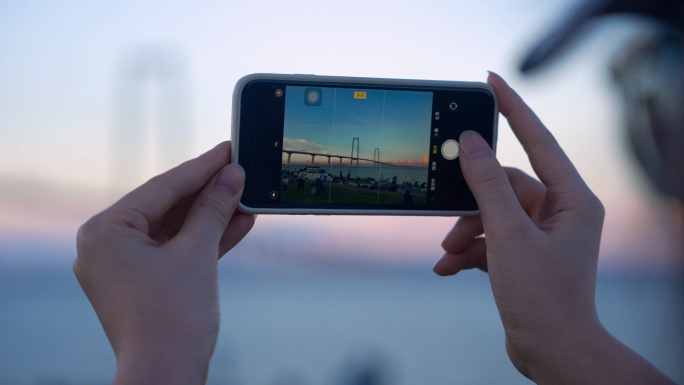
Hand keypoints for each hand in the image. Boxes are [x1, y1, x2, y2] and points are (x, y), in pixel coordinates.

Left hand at [73, 142, 254, 384]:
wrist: (167, 377)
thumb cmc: (172, 319)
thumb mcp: (196, 253)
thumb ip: (213, 208)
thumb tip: (232, 176)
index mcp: (105, 232)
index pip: (161, 188)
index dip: (201, 167)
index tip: (228, 149)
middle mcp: (108, 246)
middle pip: (167, 206)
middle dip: (208, 192)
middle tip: (240, 170)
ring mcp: (125, 267)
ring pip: (175, 229)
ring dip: (212, 215)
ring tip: (246, 196)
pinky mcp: (145, 283)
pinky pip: (176, 250)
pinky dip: (205, 239)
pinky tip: (238, 223)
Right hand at [434, 73, 673, 383]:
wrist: (551, 352)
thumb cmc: (545, 298)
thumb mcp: (508, 235)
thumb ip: (487, 185)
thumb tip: (470, 144)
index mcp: (572, 200)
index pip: (539, 140)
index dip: (513, 108)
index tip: (490, 82)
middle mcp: (560, 213)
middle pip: (504, 186)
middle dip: (471, 204)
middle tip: (444, 206)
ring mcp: (541, 235)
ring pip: (491, 215)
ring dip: (464, 232)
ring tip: (446, 252)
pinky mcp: (523, 255)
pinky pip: (490, 239)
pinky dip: (468, 250)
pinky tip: (448, 267)